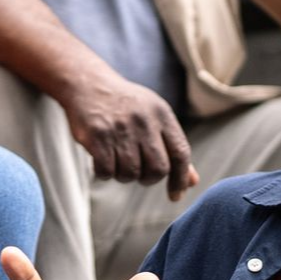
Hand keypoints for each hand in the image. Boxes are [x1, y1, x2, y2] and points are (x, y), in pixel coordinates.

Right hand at [62, 70, 198, 201]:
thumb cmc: (125, 106)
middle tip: (140, 175)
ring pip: (131, 173)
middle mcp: (143, 121)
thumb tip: (192, 181)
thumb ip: (172, 148)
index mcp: (162, 114)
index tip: (175, 195)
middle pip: (158, 168)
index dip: (181, 178)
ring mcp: (120, 128)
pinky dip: (104, 174)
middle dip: (149, 179)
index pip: (181, 153)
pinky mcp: (97, 136)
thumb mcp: (154, 117)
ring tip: (118, 163)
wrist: (88, 84)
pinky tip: (102, 163)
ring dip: (124, 176)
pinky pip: (106, 171)